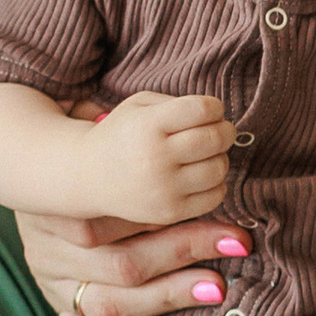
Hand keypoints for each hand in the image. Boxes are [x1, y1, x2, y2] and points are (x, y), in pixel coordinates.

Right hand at [15, 107, 248, 315]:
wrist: (26, 175)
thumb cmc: (90, 159)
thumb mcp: (104, 139)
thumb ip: (134, 136)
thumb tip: (198, 118)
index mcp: (66, 204)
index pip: (125, 220)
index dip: (184, 226)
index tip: (234, 228)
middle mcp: (54, 246)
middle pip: (122, 263)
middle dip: (184, 255)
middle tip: (235, 248)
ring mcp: (53, 281)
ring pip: (105, 301)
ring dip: (164, 298)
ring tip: (213, 288)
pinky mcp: (55, 308)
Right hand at [87, 92, 235, 225]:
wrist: (89, 175)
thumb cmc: (123, 133)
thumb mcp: (140, 105)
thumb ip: (178, 103)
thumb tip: (218, 115)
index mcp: (148, 125)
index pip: (202, 109)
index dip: (214, 107)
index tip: (211, 111)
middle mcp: (155, 157)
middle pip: (215, 139)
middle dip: (225, 131)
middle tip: (219, 131)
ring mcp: (163, 188)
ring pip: (219, 168)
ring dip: (221, 157)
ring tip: (207, 154)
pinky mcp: (169, 212)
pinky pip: (215, 196)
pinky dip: (216, 184)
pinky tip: (201, 176)